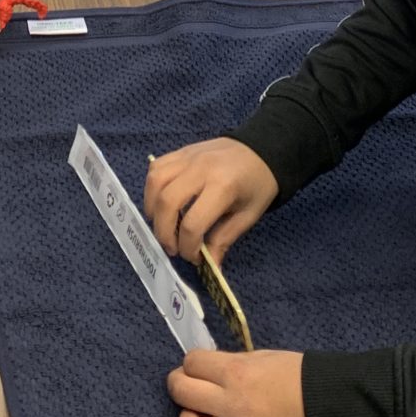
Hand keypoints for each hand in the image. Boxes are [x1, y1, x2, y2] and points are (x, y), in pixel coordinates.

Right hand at [144, 138, 277, 263]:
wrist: (263, 149)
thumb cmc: (258, 185)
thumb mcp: (247, 216)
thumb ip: (224, 240)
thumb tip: (210, 267)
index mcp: (222, 187)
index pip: (193, 224)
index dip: (189, 248)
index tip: (195, 258)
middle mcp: (200, 169)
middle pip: (167, 203)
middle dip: (164, 233)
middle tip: (173, 248)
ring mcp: (188, 157)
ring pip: (155, 183)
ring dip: (152, 209)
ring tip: (162, 225)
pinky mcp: (181, 151)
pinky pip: (156, 167)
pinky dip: (152, 188)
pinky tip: (161, 202)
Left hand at [168, 349, 312, 416]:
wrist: (331, 404)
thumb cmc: (298, 374)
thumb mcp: (262, 356)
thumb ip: (232, 363)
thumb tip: (207, 369)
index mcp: (235, 372)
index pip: (190, 363)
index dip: (192, 363)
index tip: (199, 368)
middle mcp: (231, 403)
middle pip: (180, 393)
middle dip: (179, 385)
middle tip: (190, 388)